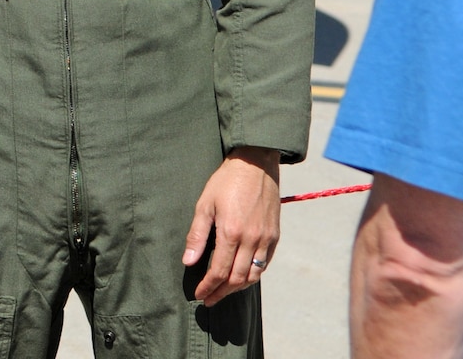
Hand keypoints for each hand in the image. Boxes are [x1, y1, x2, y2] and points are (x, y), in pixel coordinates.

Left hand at [183, 147, 280, 305]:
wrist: (255, 164)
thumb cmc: (226, 181)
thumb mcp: (205, 204)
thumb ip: (197, 235)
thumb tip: (188, 261)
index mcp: (231, 232)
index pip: (219, 271)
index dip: (208, 286)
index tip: (200, 294)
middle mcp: (251, 239)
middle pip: (237, 279)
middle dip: (221, 292)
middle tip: (209, 299)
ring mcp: (265, 239)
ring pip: (253, 276)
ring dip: (237, 289)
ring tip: (223, 292)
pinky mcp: (274, 236)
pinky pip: (265, 264)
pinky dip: (253, 276)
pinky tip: (242, 277)